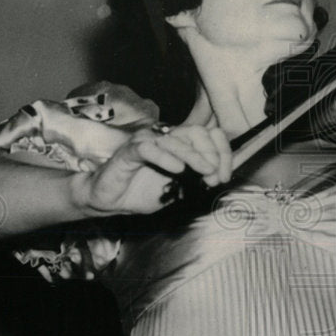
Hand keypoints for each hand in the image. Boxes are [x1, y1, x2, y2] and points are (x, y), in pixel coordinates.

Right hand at [77, 123, 232, 214]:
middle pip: (197, 133)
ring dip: (194, 157)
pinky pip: (149, 148)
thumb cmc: (142, 193)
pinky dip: (166, 158)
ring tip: (205, 172)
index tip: (224, 176)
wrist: (110, 202)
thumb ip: (197, 182)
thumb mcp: (178, 191)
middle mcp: (164, 138)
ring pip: (176, 140)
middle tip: (215, 176)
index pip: (208, 135)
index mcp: (179, 144)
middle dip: (212, 154)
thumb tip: (219, 178)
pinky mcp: (129, 151)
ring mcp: (147, 142)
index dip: (222, 152)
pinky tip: (178, 170)